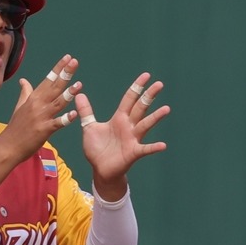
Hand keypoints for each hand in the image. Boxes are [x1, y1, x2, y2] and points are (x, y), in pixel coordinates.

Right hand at [3, 55, 83, 161]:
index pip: (48, 79)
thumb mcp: (19, 107)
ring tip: (79, 84)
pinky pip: (57, 123)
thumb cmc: (15, 128)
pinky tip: (75, 114)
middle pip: (54, 87)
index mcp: (33, 98)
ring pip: (57, 103)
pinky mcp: (44, 130)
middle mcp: (37, 105)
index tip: (67, 57)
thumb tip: (23, 80)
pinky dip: (66, 118)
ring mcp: (41, 117)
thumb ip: (25, 93)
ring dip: (68, 93)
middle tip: (75, 62)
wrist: (8, 146)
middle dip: (65, 74)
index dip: (58, 68)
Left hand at [76, 73, 168, 198]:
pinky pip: (145, 149)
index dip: (137, 87)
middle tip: (159, 84)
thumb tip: (79, 94)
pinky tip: (163, 145)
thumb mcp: (89, 127)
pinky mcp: (133, 152)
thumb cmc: (97, 149)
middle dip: (149, 96)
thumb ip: (86, 111)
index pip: (129, 99)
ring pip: (145, 125)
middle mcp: (129, 126)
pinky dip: (153, 147)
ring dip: (155, 117)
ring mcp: (133, 139)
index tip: (146, 75)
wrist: (100, 169)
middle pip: (140, 108)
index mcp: (119, 119)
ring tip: (166, 109)